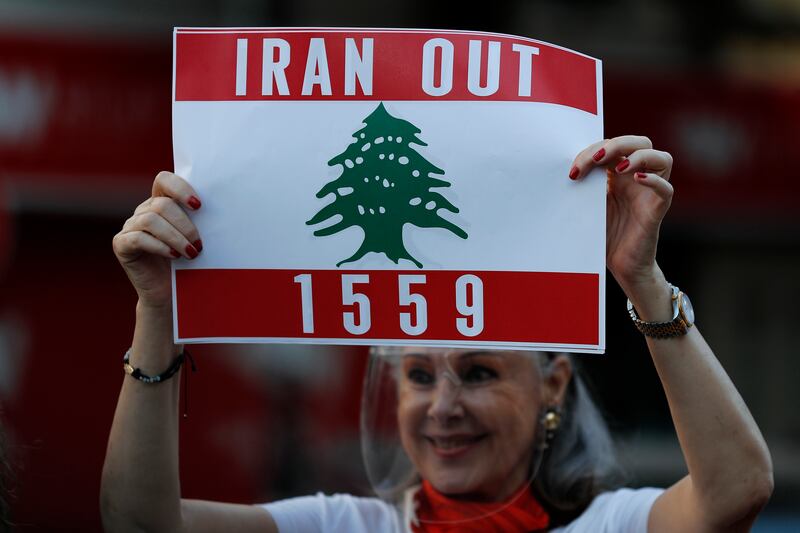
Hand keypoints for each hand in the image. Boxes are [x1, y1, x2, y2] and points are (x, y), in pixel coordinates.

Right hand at [112, 172, 202, 307]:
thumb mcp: (194, 238)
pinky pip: (138, 238)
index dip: (181, 189)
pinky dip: (160, 246)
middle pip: (162, 204)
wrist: (169, 294)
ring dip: (176, 237)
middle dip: (185, 224)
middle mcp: (143, 211)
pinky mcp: (122, 245)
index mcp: (161, 203)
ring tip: (191, 253)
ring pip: (151, 220)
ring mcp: (129, 227)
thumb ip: (198, 222)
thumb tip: (220, 211)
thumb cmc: (187, 264)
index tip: (199, 206)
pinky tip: (174, 256)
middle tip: (199, 244)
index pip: (164, 180)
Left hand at [569, 135, 672, 293]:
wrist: (619, 266)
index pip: (614, 146)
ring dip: (640, 156)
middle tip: (595, 158)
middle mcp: (637, 179)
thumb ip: (583, 187)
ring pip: (662, 159)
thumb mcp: (587, 206)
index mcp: (618, 175)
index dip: (593, 150)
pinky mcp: (656, 211)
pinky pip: (666, 189)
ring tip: (618, 168)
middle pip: (641, 143)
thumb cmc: (603, 235)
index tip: (573, 170)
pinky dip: (654, 181)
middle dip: (618, 144)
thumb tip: (562, 170)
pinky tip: (637, 179)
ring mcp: (650, 193)